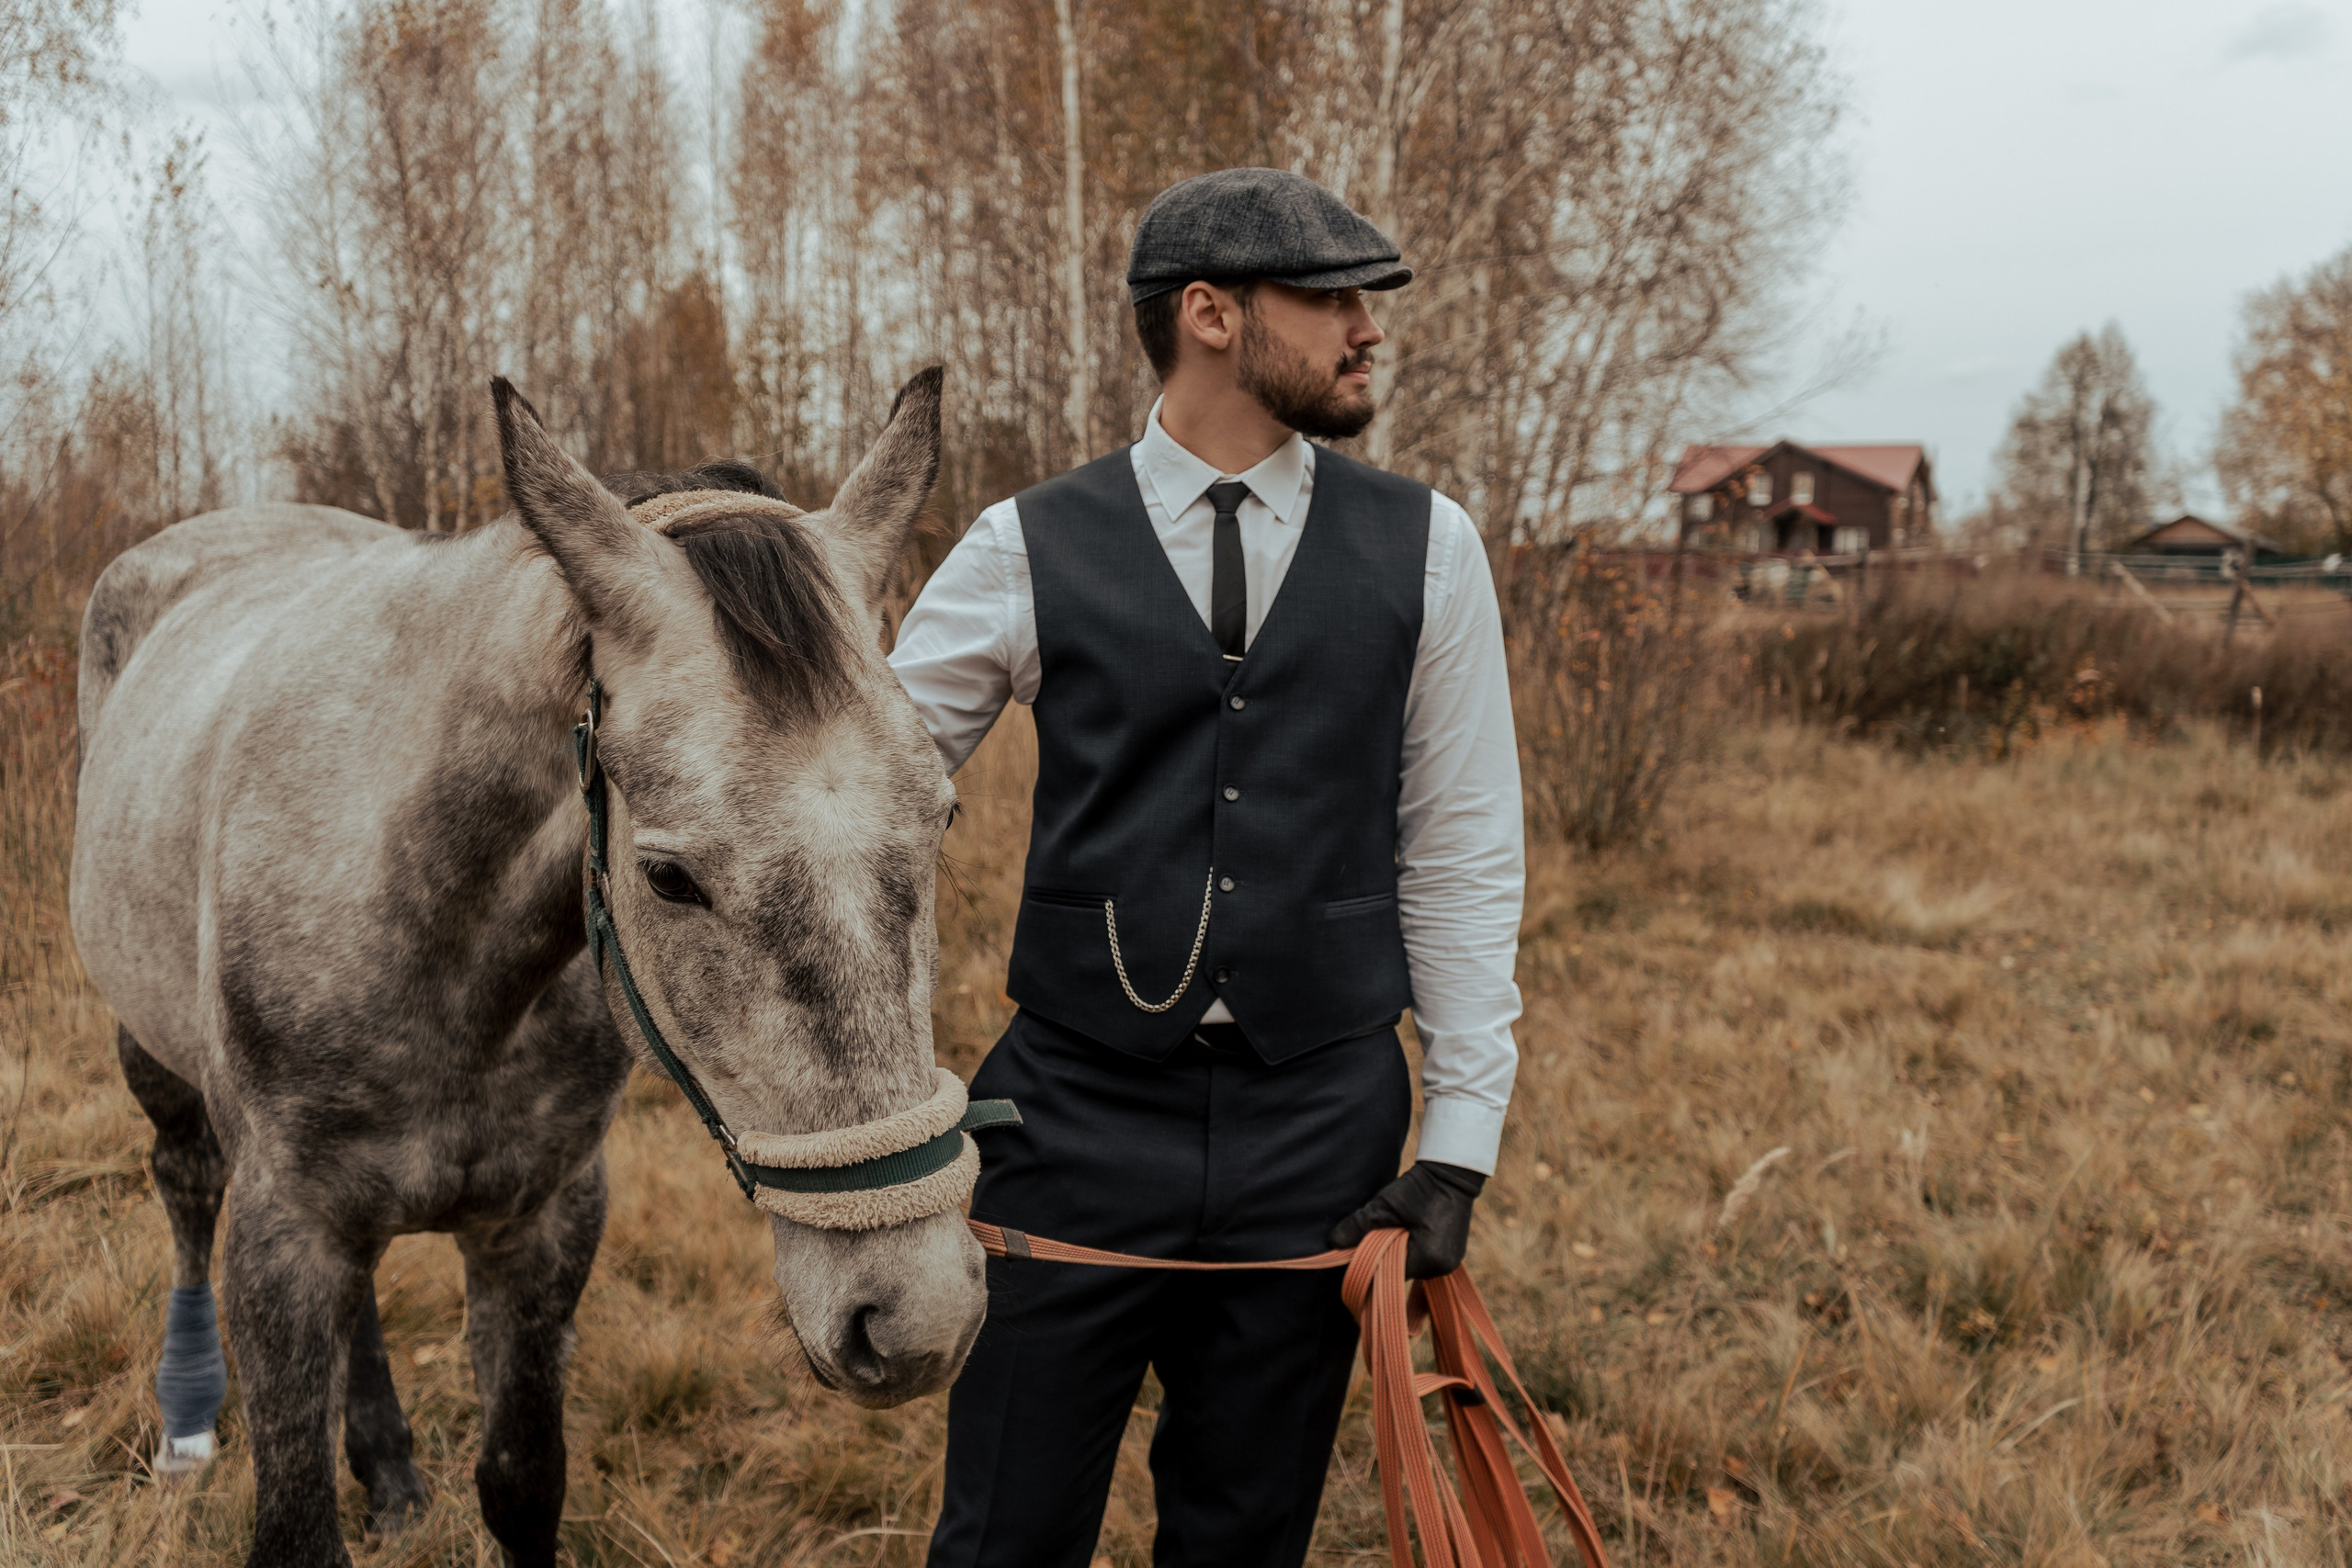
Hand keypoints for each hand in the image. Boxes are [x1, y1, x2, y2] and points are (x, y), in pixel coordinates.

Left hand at [1327, 1161, 1486, 1278]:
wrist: (1453, 1173)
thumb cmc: (1420, 1188)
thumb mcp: (1386, 1205)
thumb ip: (1359, 1226)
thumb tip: (1333, 1243)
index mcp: (1428, 1258)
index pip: (1390, 1274)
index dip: (1372, 1262)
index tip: (1360, 1248)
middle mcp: (1442, 1267)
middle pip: (1401, 1272)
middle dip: (1386, 1256)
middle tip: (1380, 1233)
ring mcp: (1450, 1262)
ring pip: (1413, 1266)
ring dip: (1400, 1252)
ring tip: (1397, 1228)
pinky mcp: (1453, 1254)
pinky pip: (1425, 1259)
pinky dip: (1413, 1248)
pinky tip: (1410, 1230)